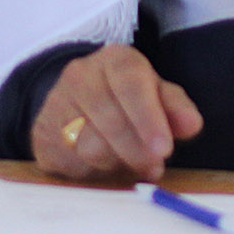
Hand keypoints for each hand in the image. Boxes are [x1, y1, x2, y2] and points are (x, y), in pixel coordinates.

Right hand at [31, 45, 203, 181]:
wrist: (76, 102)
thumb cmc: (127, 99)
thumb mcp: (156, 94)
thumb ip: (175, 107)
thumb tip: (191, 125)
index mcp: (114, 59)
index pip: (130, 84)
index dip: (147, 118)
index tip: (164, 149)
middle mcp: (80, 76)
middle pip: (109, 119)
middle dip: (136, 150)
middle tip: (154, 166)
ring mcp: (56, 105)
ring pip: (90, 147)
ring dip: (118, 164)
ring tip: (132, 165)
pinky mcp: (42, 136)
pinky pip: (73, 164)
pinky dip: (96, 174)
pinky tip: (107, 167)